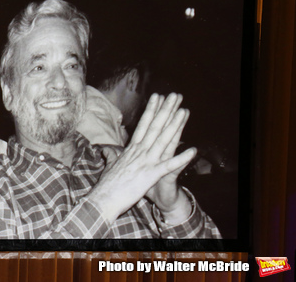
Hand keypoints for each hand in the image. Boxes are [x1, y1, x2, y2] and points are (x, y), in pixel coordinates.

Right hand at [87, 93, 195, 222]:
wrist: (103, 199)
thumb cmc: (106, 185)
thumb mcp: (110, 166)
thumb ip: (111, 155)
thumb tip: (105, 148)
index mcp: (131, 150)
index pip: (143, 125)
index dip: (152, 110)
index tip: (158, 97)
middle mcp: (139, 152)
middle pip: (154, 127)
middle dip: (165, 110)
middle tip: (175, 95)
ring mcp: (145, 162)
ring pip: (162, 140)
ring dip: (174, 125)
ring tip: (183, 111)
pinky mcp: (150, 175)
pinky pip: (168, 166)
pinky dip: (181, 159)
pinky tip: (192, 151)